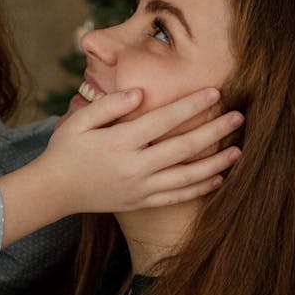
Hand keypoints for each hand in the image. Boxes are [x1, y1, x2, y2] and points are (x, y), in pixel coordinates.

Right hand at [0, 88, 241, 245]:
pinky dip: (200, 188)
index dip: (190, 105)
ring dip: (216, 163)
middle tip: (239, 116)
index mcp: (120, 143)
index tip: (215, 91)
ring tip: (240, 150)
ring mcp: (140, 188)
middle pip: (183, 147)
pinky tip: (219, 178)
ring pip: (186, 176)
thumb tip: (140, 93)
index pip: (163, 120)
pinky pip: (177, 197)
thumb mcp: (79, 121)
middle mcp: (134, 167)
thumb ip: (109, 105)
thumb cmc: (66, 149)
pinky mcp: (141, 203)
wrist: (54, 190)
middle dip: (214, 131)